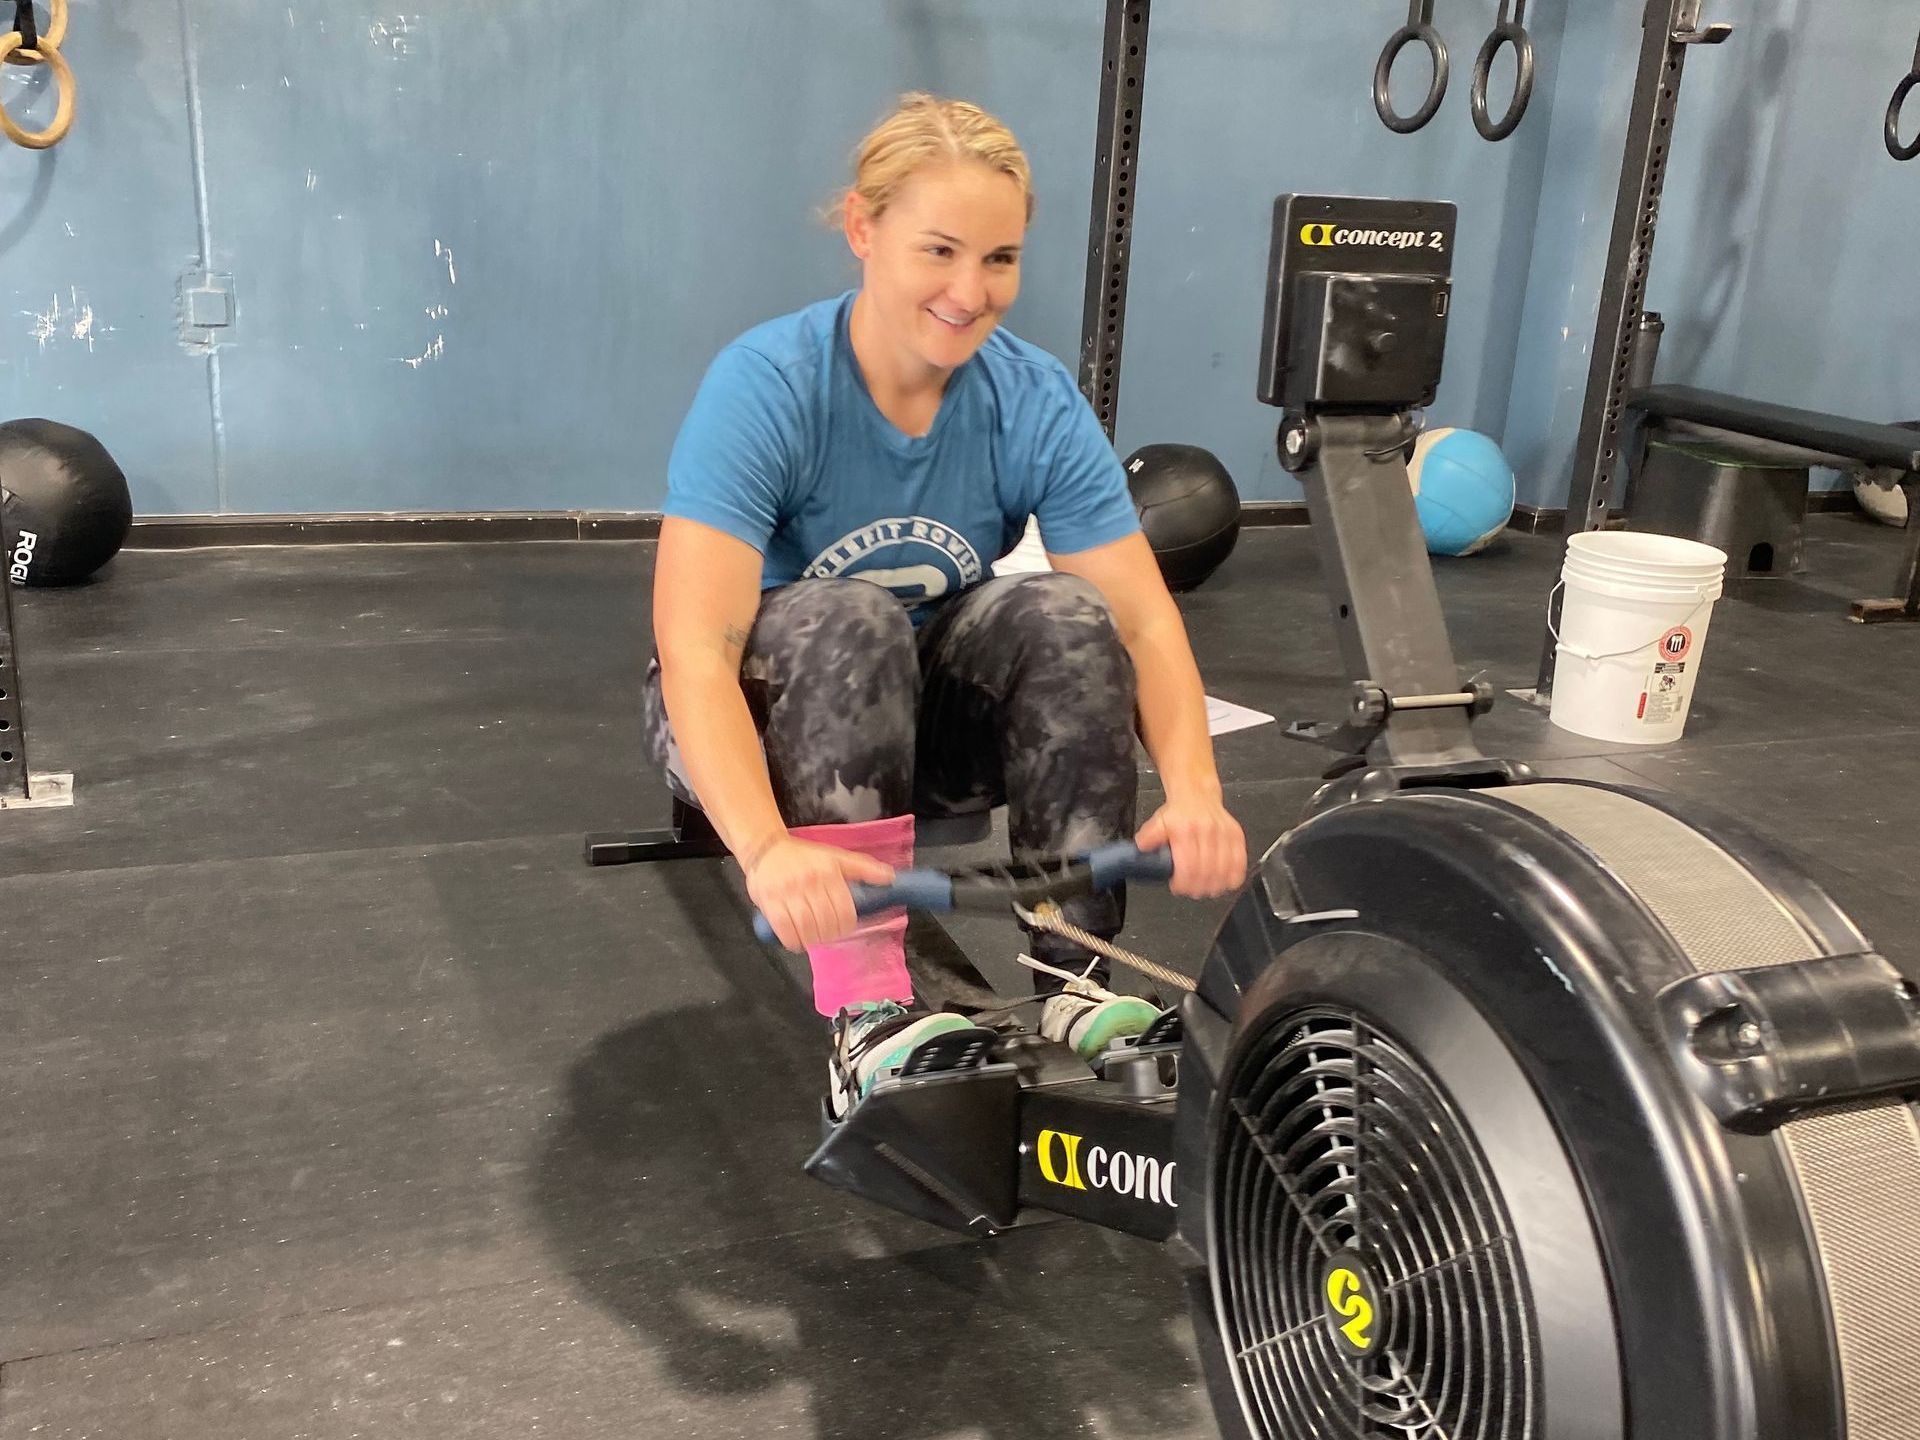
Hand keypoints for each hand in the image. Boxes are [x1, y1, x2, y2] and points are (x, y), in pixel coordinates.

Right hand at [744, 835, 896, 950]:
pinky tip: (798, 939)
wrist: (766, 849)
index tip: (844, 927)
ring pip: (807, 928)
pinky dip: (794, 941)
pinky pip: (785, 931)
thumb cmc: (804, 856)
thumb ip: (863, 867)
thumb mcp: (836, 856)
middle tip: (829, 933)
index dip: (847, 925)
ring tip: (815, 936)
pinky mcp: (770, 903)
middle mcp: (809, 882)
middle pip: (826, 921)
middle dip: (830, 934)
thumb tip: (890, 877)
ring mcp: (787, 893)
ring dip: (813, 939)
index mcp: (828, 872)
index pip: (844, 910)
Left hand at [1136, 796, 1246, 898]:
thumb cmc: (1179, 813)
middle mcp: (1206, 831)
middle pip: (1206, 873)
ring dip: (1214, 886)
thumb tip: (1142, 849)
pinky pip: (1239, 863)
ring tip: (1205, 889)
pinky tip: (1223, 882)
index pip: (1188, 867)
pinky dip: (1233, 878)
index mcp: (1185, 830)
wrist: (1197, 795)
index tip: (1178, 888)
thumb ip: (1148, 838)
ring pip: (1224, 871)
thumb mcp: (1157, 823)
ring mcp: (1224, 834)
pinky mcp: (1237, 836)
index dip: (1184, 884)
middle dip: (1197, 888)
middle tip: (1191, 891)